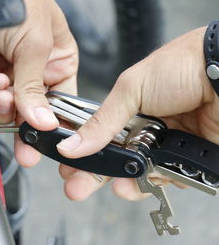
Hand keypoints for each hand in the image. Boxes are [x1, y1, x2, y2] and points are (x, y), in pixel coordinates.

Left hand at [0, 0, 77, 166]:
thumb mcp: (36, 44)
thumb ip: (35, 87)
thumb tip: (43, 123)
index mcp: (58, 61)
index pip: (61, 102)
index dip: (54, 124)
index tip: (48, 143)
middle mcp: (34, 69)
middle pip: (32, 111)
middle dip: (26, 128)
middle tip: (26, 149)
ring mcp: (8, 70)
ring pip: (8, 107)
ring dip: (6, 109)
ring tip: (5, 97)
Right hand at [57, 27, 218, 200]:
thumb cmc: (181, 66)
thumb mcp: (131, 89)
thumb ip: (102, 122)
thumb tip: (71, 145)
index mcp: (127, 109)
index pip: (98, 136)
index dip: (83, 153)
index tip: (67, 167)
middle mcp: (144, 128)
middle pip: (114, 158)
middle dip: (94, 175)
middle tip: (76, 188)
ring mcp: (165, 143)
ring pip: (139, 171)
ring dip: (125, 182)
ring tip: (115, 187)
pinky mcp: (186, 156)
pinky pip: (166, 177)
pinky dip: (155, 182)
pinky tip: (144, 181)